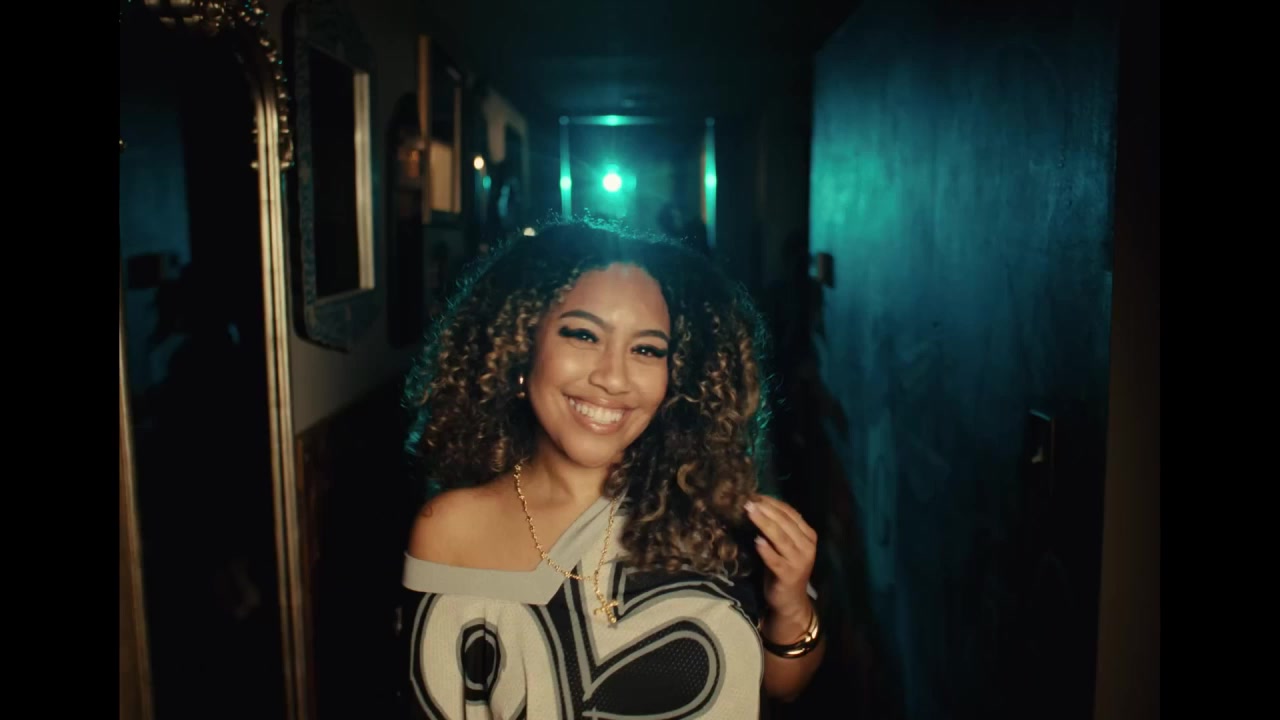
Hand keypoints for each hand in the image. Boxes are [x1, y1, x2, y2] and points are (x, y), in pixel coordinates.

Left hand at [745, 495, 816, 620]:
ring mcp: (799, 561)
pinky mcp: (789, 575)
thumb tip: (758, 504)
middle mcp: (807, 547)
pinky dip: (766, 550)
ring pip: (780, 538)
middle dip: (766, 510)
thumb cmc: (784, 568)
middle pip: (785, 523)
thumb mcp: (785, 545)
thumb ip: (779, 527)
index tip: (756, 495)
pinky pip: (776, 560)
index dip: (773, 503)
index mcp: (808, 535)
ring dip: (764, 524)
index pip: (791, 514)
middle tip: (748, 501)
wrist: (790, 601)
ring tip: (750, 513)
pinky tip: (757, 541)